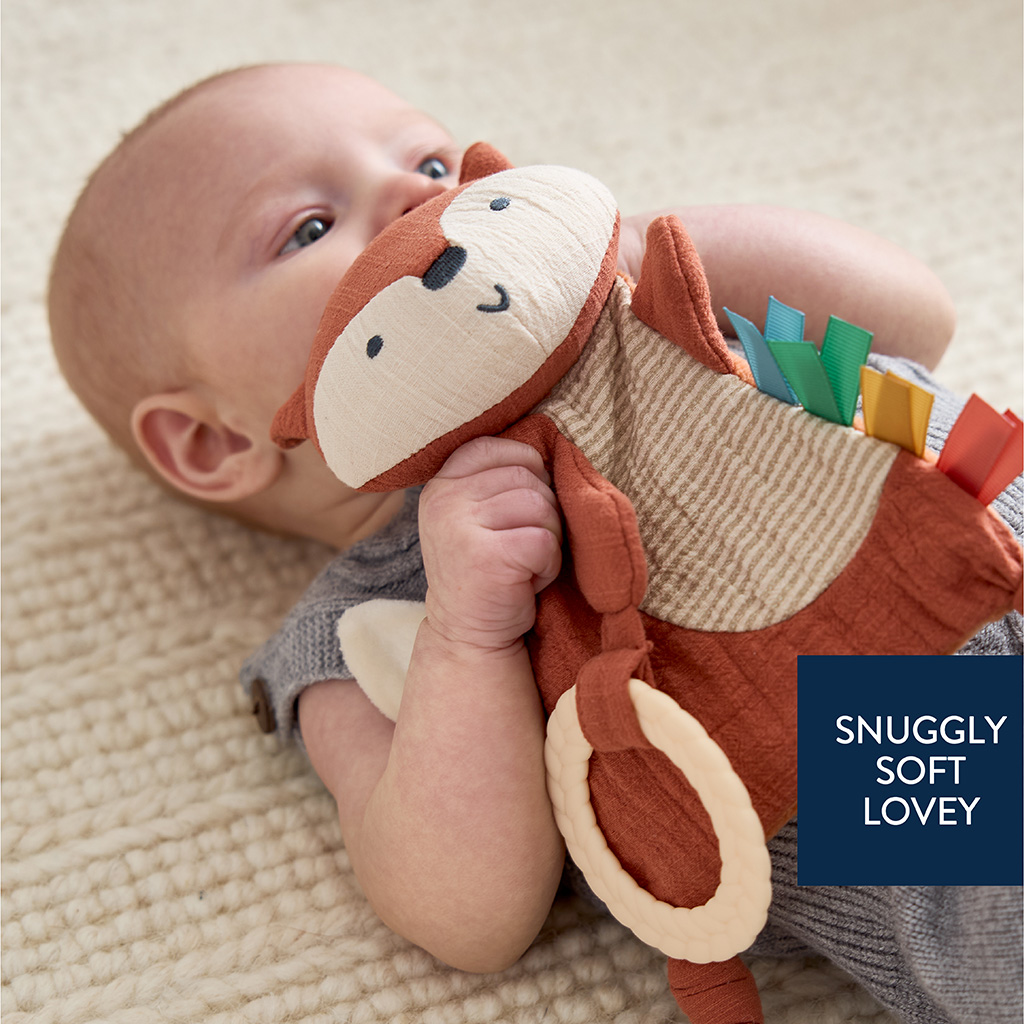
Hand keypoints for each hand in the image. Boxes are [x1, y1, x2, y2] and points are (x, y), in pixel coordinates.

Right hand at [418, 436, 561, 652]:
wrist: (468, 633)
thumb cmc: (486, 569)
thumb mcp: (476, 514)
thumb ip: (497, 479)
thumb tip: (554, 451)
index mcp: (441, 483)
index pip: (499, 448)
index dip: (527, 473)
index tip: (516, 513)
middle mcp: (444, 499)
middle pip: (527, 477)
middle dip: (541, 513)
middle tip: (519, 548)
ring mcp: (460, 527)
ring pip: (541, 506)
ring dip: (547, 538)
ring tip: (523, 563)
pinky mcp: (486, 557)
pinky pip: (544, 541)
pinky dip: (548, 564)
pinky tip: (526, 579)